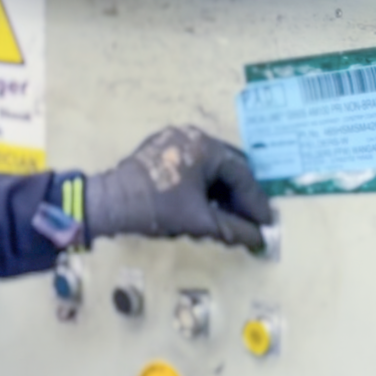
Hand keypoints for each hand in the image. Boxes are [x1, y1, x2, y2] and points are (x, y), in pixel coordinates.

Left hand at [85, 126, 274, 250]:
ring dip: (222, 191)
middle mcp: (192, 135)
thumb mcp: (200, 221)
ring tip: (231, 216)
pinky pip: (191, 166)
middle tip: (252, 220)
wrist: (110, 204)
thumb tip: (260, 240)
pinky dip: (203, 185)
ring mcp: (174, 140)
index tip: (266, 223)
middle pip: (228, 167)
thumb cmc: (157, 208)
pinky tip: (208, 205)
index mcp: (205, 146)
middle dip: (241, 195)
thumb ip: (234, 230)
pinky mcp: (159, 150)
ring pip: (209, 167)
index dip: (255, 202)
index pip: (241, 174)